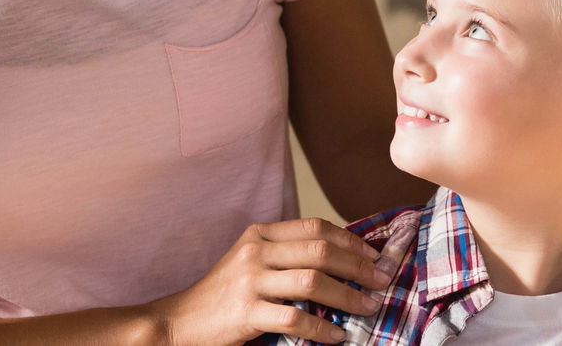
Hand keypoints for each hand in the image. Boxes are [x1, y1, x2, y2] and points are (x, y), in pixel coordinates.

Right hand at [149, 217, 394, 345]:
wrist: (179, 321)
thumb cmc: (224, 293)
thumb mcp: (252, 260)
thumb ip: (288, 253)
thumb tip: (343, 257)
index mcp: (260, 234)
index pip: (315, 226)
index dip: (350, 239)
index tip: (375, 254)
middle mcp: (256, 252)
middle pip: (320, 251)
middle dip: (358, 266)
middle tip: (382, 280)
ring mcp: (249, 282)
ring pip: (313, 282)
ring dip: (348, 296)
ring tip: (370, 307)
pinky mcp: (245, 313)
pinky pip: (295, 319)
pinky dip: (322, 328)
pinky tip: (338, 335)